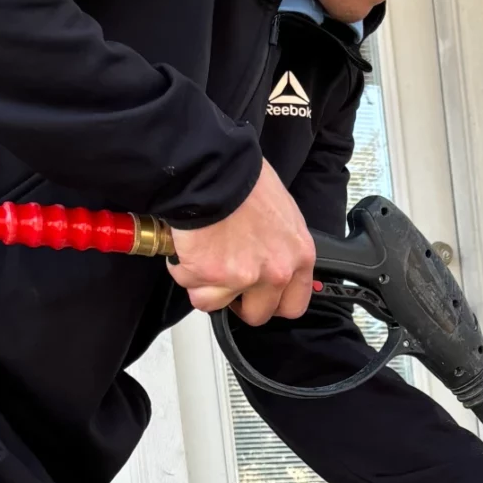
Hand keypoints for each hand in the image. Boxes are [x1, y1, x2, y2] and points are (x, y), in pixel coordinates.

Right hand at [168, 163, 315, 325]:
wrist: (213, 168)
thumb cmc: (243, 178)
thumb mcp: (281, 212)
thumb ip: (279, 244)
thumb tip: (267, 255)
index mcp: (299, 255)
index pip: (294, 304)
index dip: (270, 303)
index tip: (257, 296)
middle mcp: (277, 271)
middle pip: (257, 314)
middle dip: (236, 301)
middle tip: (223, 279)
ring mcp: (244, 277)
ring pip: (215, 302)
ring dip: (203, 283)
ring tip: (201, 252)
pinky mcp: (212, 276)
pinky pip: (190, 285)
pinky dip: (183, 268)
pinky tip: (189, 245)